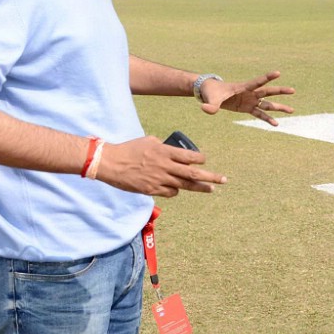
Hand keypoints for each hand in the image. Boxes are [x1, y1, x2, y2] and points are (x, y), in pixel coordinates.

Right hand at [97, 136, 226, 197]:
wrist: (109, 163)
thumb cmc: (129, 149)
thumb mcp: (148, 141)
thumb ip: (163, 147)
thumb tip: (173, 151)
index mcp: (164, 152)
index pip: (189, 157)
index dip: (199, 159)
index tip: (204, 160)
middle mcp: (165, 166)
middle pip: (193, 174)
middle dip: (211, 177)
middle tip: (224, 179)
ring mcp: (159, 179)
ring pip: (184, 186)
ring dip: (199, 187)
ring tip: (211, 189)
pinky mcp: (152, 189)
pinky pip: (170, 192)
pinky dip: (176, 190)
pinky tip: (178, 188)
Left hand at [200, 70, 294, 125]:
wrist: (209, 93)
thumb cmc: (211, 92)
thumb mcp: (210, 98)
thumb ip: (210, 105)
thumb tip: (206, 110)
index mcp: (242, 88)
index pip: (257, 82)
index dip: (267, 77)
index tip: (278, 73)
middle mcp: (249, 93)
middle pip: (268, 92)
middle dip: (280, 91)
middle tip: (293, 90)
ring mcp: (250, 101)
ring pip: (268, 104)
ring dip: (279, 107)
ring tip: (292, 110)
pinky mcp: (247, 108)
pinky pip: (260, 114)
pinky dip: (268, 119)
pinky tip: (276, 124)